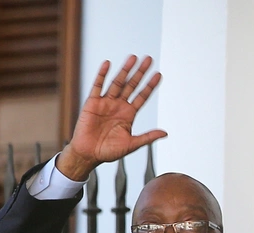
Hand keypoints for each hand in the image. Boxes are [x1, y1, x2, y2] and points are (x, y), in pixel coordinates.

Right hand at [56, 55, 166, 180]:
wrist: (88, 154)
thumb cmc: (108, 151)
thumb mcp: (131, 145)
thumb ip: (147, 137)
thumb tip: (165, 133)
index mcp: (128, 114)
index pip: (142, 96)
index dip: (150, 86)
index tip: (158, 75)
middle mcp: (118, 105)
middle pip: (132, 85)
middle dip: (140, 73)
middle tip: (148, 59)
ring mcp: (106, 102)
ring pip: (117, 82)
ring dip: (125, 70)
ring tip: (133, 58)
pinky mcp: (93, 102)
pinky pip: (98, 86)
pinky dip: (102, 75)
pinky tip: (108, 64)